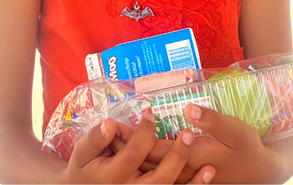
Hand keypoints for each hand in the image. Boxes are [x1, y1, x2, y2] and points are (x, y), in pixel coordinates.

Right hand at [61, 113, 215, 183]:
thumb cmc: (83, 170)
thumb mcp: (81, 153)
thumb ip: (95, 139)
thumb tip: (109, 123)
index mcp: (113, 177)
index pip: (134, 154)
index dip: (144, 133)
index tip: (150, 115)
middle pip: (158, 179)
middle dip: (176, 157)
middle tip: (189, 134)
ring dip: (192, 183)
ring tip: (210, 167)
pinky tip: (208, 176)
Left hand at [112, 104, 292, 183]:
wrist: (260, 170)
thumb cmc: (248, 148)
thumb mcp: (235, 131)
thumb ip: (212, 120)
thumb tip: (188, 108)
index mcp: (191, 157)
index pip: (153, 149)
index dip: (133, 137)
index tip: (114, 125)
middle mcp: (183, 170)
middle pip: (146, 160)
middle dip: (125, 146)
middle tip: (104, 132)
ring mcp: (184, 175)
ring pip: (149, 168)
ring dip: (129, 154)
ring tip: (110, 142)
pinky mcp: (187, 175)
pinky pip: (158, 172)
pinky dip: (143, 162)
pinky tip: (134, 153)